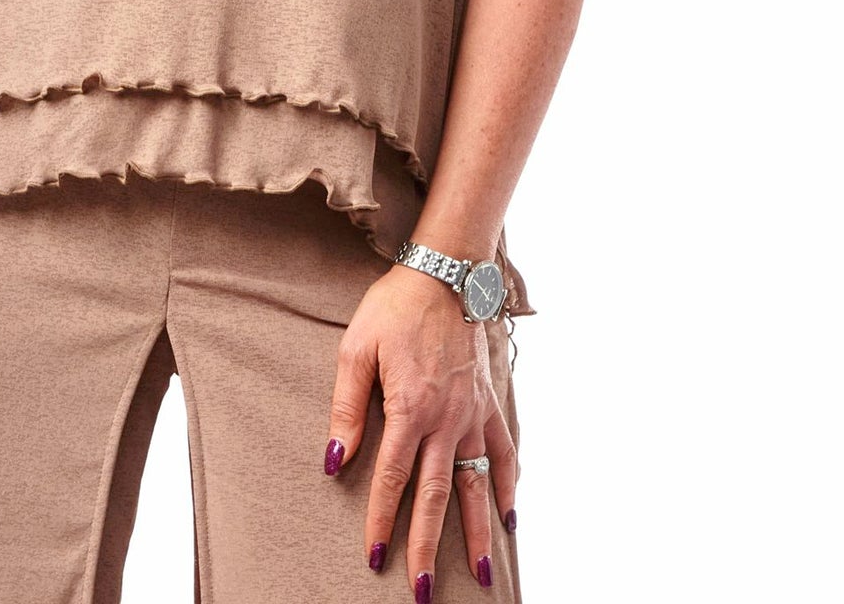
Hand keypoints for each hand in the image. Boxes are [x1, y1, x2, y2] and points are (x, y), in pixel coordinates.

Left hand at [325, 263, 518, 596]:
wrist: (446, 271)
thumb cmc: (394, 307)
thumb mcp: (356, 349)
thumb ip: (346, 407)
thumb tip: (334, 458)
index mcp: (409, 408)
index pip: (391, 479)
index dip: (381, 521)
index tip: (374, 557)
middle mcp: (447, 420)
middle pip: (436, 496)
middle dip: (428, 547)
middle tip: (423, 589)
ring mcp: (474, 414)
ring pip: (476, 485)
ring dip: (475, 532)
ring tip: (481, 576)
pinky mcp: (492, 401)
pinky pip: (505, 453)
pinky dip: (510, 487)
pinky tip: (509, 518)